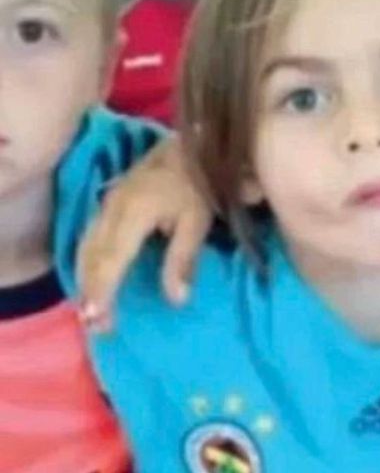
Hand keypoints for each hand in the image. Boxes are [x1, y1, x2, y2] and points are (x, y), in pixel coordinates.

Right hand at [77, 136, 212, 332]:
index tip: (98, 319)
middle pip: (94, 256)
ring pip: (87, 247)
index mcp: (133, 212)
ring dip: (85, 280)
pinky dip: (87, 263)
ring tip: (89, 311)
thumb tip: (176, 300)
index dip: (103, 290)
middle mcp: (113, 208)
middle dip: (91, 292)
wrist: (193, 145)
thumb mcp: (197, 222)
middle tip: (95, 327)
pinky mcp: (109, 203)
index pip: (112, 259)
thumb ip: (183, 260)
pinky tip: (89, 281)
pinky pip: (90, 237)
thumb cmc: (200, 185)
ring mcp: (108, 203)